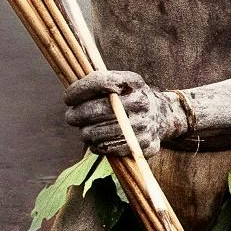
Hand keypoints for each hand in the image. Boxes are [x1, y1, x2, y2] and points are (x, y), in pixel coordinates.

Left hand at [62, 70, 182, 156]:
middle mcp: (140, 102)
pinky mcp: (142, 145)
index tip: (68, 99)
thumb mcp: (121, 83)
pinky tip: (98, 141)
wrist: (163, 117)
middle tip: (72, 117)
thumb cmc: (131, 98)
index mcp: (133, 82)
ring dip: (85, 132)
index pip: (100, 82)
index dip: (78, 91)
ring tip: (86, 129)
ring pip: (96, 133)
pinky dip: (96, 146)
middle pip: (94, 111)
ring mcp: (143, 125)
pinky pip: (106, 148)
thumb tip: (70, 97)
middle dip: (75, 115)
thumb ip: (98, 83)